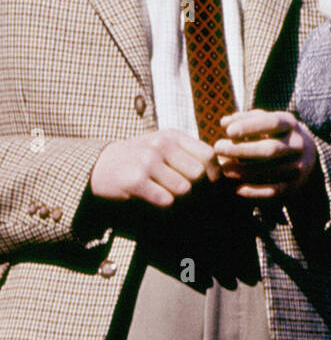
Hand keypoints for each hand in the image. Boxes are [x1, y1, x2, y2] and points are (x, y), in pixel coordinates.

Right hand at [90, 131, 219, 207]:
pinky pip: (165, 199)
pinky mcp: (136, 180)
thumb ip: (189, 154)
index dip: (214, 172)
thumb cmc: (140, 158)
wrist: (100, 165)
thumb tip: (220, 173)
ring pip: (183, 188)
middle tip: (186, 193)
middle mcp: (161, 145)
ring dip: (178, 196)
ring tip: (166, 192)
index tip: (210, 184)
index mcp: (172, 136)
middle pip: (198, 173)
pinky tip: (154, 197)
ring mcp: (148, 161)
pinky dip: (163, 203)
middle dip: (196, 187)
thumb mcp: (164, 147)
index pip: (208, 154)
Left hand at [214, 109, 316, 199]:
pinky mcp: (294, 185)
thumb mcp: (265, 121)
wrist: (306, 156)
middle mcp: (298, 145)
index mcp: (290, 124)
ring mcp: (298, 166)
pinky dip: (255, 191)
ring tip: (224, 169)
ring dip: (244, 171)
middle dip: (242, 150)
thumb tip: (224, 122)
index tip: (228, 131)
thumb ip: (244, 120)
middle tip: (218, 148)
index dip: (250, 126)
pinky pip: (274, 191)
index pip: (272, 123)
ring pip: (271, 170)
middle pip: (271, 149)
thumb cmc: (276, 134)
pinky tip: (238, 189)